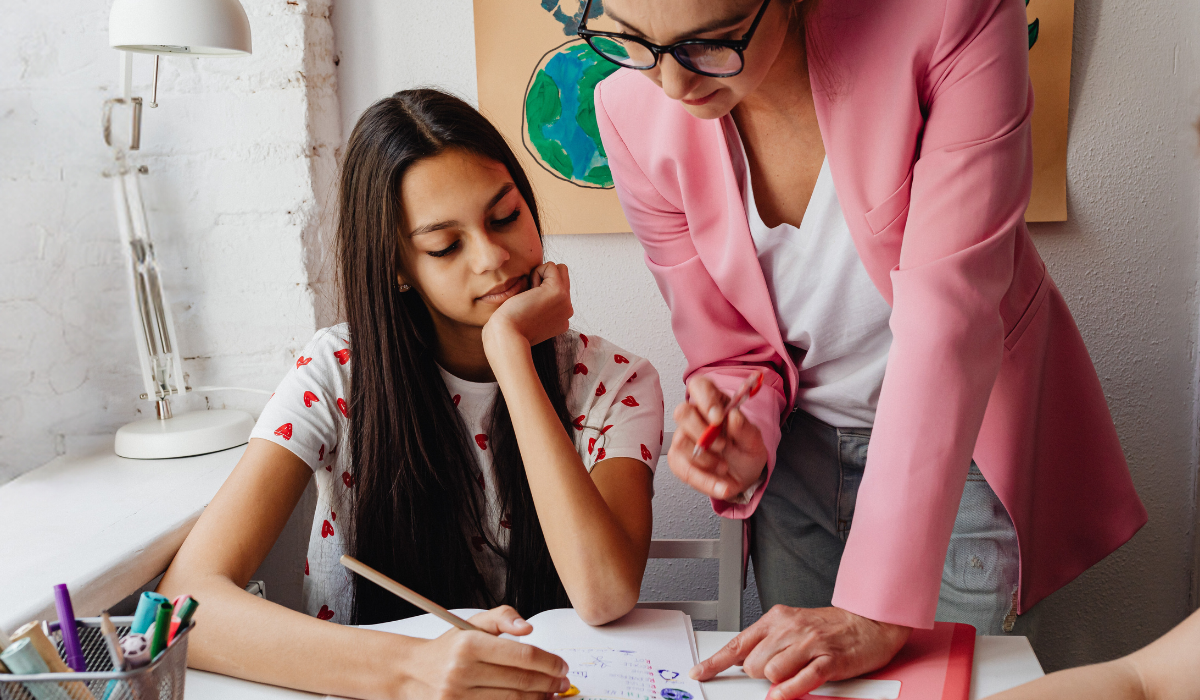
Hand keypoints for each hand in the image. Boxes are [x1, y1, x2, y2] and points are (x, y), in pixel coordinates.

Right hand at [398, 605, 569, 699]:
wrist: (412, 673)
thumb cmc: (448, 649)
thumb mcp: (472, 624)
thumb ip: (503, 617)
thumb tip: (527, 627)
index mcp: (469, 644)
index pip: (521, 656)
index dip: (549, 662)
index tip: (561, 666)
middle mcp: (461, 671)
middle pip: (520, 682)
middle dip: (549, 683)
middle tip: (563, 682)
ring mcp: (457, 697)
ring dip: (538, 699)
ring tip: (551, 694)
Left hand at [483, 262, 572, 349]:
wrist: (507, 335)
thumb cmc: (509, 328)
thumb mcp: (528, 319)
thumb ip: (538, 307)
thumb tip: (535, 290)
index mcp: (561, 320)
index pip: (558, 291)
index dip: (540, 291)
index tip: (528, 309)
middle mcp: (567, 311)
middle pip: (562, 277)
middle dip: (544, 279)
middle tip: (529, 298)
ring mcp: (566, 301)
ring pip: (559, 270)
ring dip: (541, 276)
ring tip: (530, 296)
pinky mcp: (559, 291)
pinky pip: (551, 266)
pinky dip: (536, 273)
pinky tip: (529, 292)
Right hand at [667, 374, 768, 500]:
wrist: (744, 476)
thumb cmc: (746, 451)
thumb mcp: (755, 441)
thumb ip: (746, 429)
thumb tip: (734, 416)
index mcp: (714, 403)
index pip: (699, 386)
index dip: (705, 398)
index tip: (718, 417)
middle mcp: (695, 417)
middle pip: (682, 412)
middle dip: (702, 431)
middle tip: (722, 446)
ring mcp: (683, 438)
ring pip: (681, 442)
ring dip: (706, 459)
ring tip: (725, 467)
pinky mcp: (679, 460)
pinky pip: (683, 469)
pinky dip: (705, 481)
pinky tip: (722, 486)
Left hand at [691, 606, 910, 699]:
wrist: (869, 621)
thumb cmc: (831, 627)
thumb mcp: (793, 625)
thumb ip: (769, 642)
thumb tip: (745, 663)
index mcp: (777, 618)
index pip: (738, 643)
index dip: (716, 662)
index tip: (700, 673)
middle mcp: (790, 628)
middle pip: (752, 664)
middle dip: (759, 675)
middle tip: (780, 670)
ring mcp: (809, 643)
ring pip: (771, 672)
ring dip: (777, 681)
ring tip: (795, 673)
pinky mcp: (829, 659)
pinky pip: (801, 679)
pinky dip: (789, 690)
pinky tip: (783, 693)